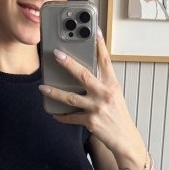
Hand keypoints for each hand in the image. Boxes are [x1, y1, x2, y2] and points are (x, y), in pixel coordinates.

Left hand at [38, 31, 141, 157]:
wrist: (125, 139)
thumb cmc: (118, 115)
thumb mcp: (114, 95)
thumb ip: (102, 83)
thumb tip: (83, 73)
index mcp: (112, 84)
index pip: (105, 61)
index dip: (100, 45)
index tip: (94, 30)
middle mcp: (105, 94)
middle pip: (84, 75)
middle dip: (69, 64)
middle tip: (56, 54)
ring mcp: (97, 108)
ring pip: (71, 97)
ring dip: (55, 92)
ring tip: (43, 87)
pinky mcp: (91, 122)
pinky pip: (71, 117)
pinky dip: (62, 116)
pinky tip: (54, 113)